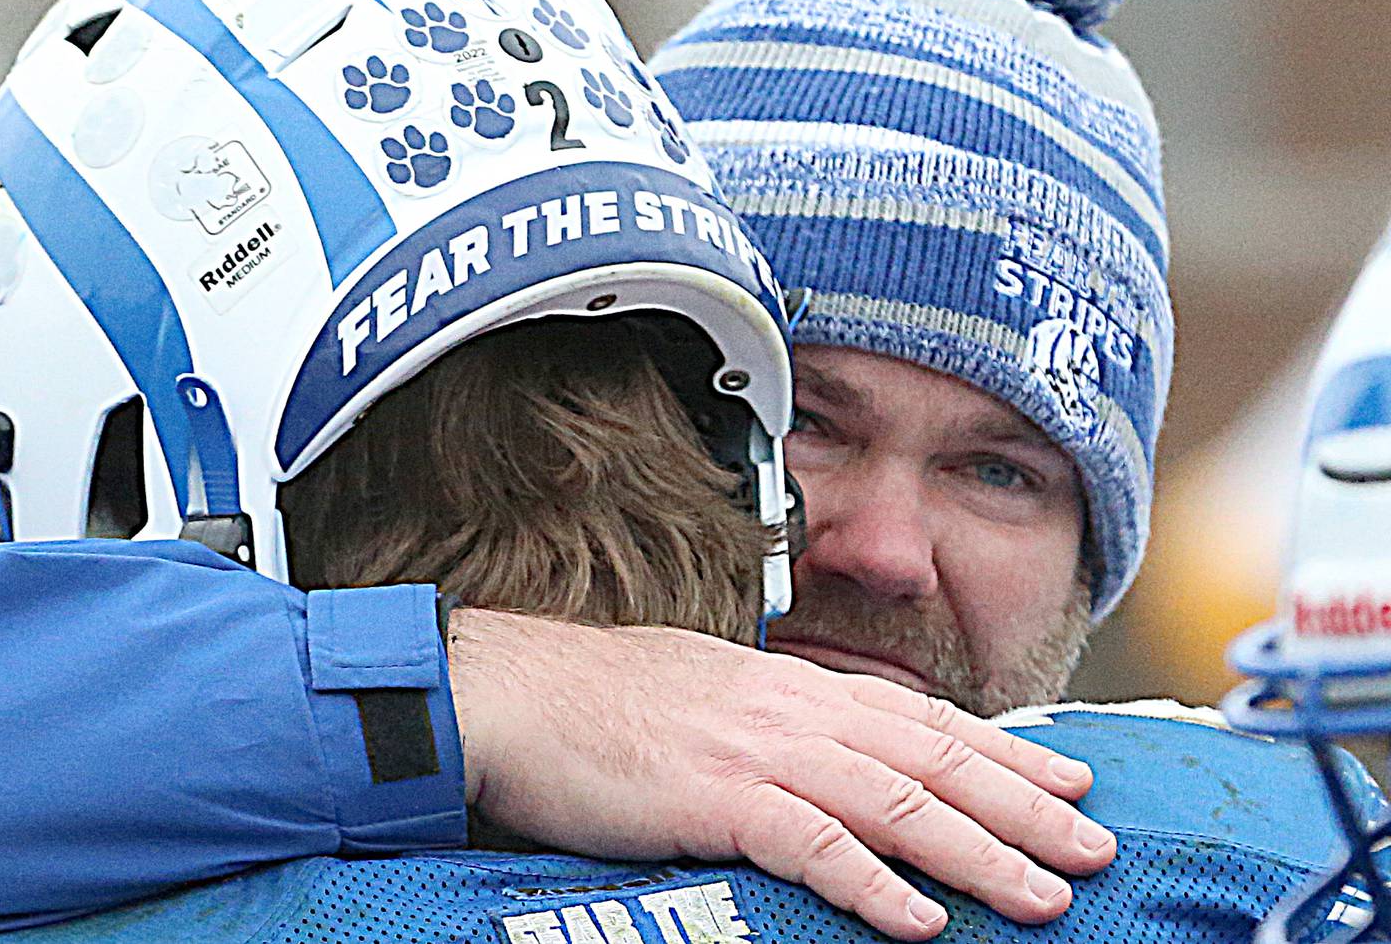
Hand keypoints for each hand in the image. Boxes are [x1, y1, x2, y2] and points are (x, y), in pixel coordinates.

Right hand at [449, 610, 1115, 940]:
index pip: (919, 719)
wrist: (512, 689)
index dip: (1002, 751)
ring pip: (893, 800)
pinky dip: (872, 884)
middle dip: (1021, 805)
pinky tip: (921, 921)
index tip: (1067, 780)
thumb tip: (821, 756)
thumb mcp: (704, 696)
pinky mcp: (713, 796)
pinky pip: (810, 844)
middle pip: (930, 758)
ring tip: (1045, 894)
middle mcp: (790, 710)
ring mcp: (756, 750)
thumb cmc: (599, 700)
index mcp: (789, 688)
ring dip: (977, 850)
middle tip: (1095, 845)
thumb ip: (771, 723)